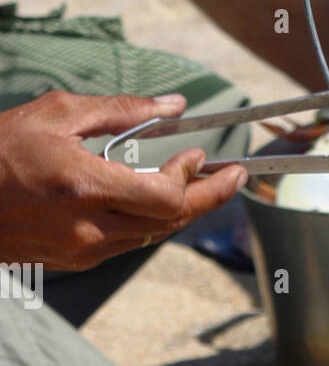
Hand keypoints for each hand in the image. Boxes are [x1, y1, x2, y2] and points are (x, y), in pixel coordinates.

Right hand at [0, 91, 247, 269]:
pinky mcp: (76, 261)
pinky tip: (154, 200)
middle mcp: (88, 228)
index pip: (166, 198)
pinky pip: (128, 243)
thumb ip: (121, 110)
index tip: (205, 156)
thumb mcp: (56, 114)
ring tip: (200, 184)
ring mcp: (83, 251)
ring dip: (180, 211)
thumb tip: (173, 104)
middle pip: (171, 223)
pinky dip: (149, 221)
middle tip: (234, 177)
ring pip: (153, 236)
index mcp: (84, 188)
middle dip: (208, 199)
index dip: (196, 181)